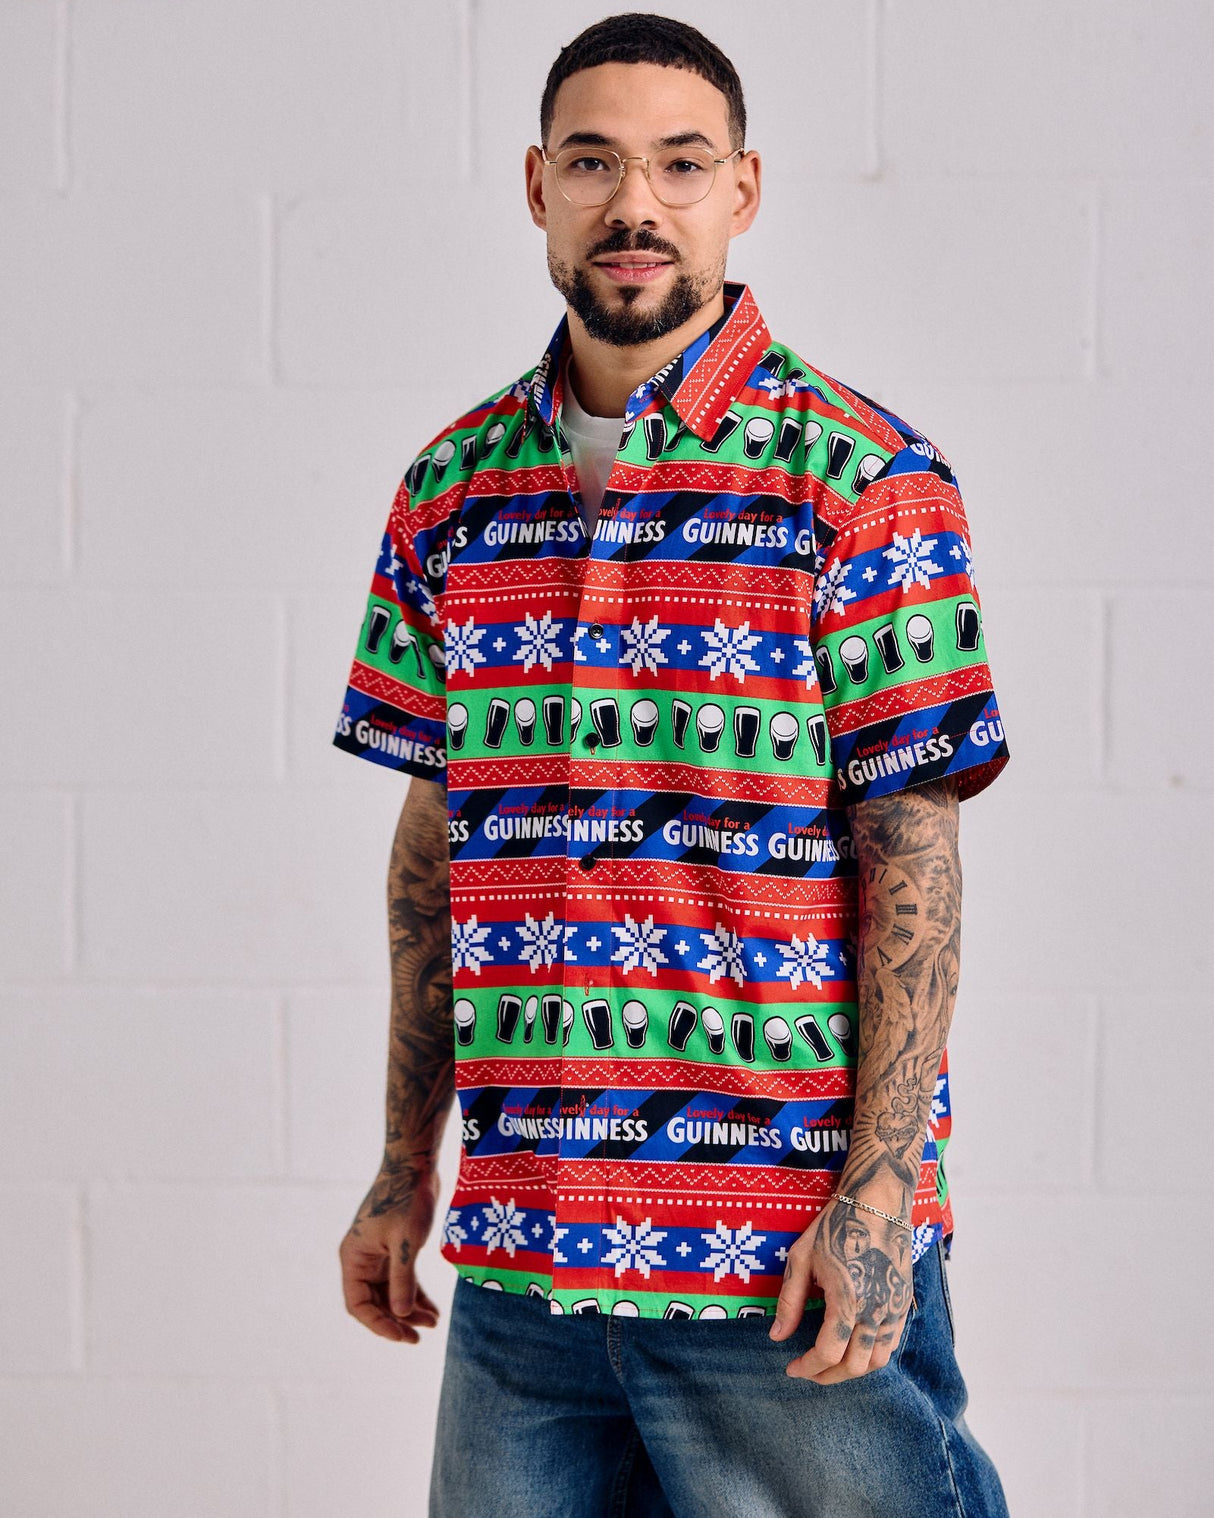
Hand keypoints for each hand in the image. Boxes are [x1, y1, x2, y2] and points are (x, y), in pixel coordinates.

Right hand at [339, 1160, 441, 1342]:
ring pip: (390, 1292)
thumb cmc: (407, 1199)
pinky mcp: (394, 1248)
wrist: (415, 1166)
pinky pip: (401, 1278)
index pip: (358, 1304)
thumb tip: (401, 1315)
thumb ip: (403, 1280)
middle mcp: (361, 1259)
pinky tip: (432, 1308)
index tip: (403, 1335)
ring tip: (433, 1324)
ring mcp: (378, 1254)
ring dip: (409, 1308)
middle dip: (397, 1320)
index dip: (379, 1324)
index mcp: (353, 1258)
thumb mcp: (406, 1243)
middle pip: (375, 1301)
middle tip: (419, 1336)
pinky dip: (415, 1293)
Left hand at [769, 1192, 913, 1381]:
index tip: (792, 1369)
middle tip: (808, 1370)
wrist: (878, 1203)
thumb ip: (790, 1301)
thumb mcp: (802, 1259)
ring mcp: (894, 1309)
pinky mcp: (904, 1303)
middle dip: (827, 1376)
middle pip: (854, 1366)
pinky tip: (853, 1348)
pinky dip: (871, 1356)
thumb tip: (777, 1337)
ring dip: (852, 1370)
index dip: (807, 1368)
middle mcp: (875, 1310)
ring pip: (877, 1361)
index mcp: (847, 1300)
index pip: (828, 1353)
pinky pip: (891, 1345)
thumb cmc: (835, 1226)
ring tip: (830, 1364)